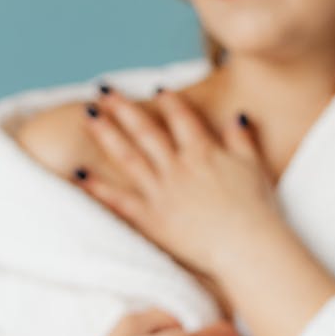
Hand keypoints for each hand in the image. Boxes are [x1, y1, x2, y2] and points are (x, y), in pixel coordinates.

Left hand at [77, 87, 282, 282]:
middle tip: (103, 91)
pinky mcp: (151, 217)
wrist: (247, 245)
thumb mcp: (253, 167)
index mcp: (202, 152)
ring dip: (106, 134)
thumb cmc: (256, 209)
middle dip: (123, 108)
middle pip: (145, 130)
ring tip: (88, 115)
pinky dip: (98, 187)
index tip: (156, 90)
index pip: (181, 118)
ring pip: (128, 156)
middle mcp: (177, 166)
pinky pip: (118, 200)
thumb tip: (237, 116)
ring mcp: (161, 191)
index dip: (169, 102)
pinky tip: (79, 173)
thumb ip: (242, 139)